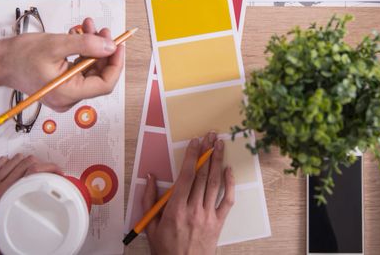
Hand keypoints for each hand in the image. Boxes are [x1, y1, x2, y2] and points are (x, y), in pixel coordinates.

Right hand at [0, 17, 124, 110]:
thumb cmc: (20, 56)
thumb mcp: (56, 45)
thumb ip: (86, 45)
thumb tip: (110, 47)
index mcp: (68, 93)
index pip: (105, 83)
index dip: (115, 63)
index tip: (119, 44)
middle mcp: (68, 98)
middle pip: (98, 75)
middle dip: (103, 50)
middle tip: (102, 30)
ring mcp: (64, 92)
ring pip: (89, 69)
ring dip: (92, 47)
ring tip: (88, 26)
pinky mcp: (60, 84)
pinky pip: (79, 68)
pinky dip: (81, 51)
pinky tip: (77, 34)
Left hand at [0, 154, 61, 254]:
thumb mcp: (8, 230)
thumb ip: (24, 225)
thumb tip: (39, 229)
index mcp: (5, 195)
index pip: (30, 171)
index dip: (46, 168)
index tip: (55, 171)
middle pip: (23, 162)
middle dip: (40, 163)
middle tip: (48, 169)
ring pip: (11, 161)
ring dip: (24, 160)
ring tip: (33, 166)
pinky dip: (8, 161)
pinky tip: (13, 164)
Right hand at [143, 133, 234, 254]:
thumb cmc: (166, 249)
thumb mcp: (150, 226)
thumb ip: (149, 200)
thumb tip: (150, 178)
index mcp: (175, 210)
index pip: (185, 176)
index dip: (191, 156)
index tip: (194, 142)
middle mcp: (193, 210)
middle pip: (201, 175)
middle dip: (206, 152)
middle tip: (209, 136)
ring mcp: (208, 215)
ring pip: (214, 183)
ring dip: (217, 161)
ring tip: (219, 145)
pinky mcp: (218, 222)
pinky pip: (227, 200)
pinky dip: (229, 184)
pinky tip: (228, 170)